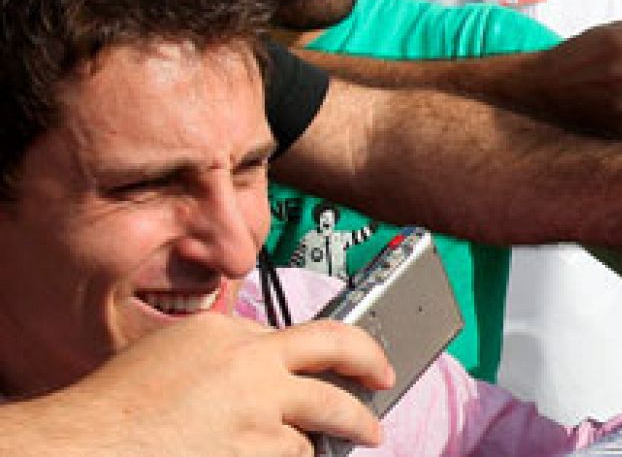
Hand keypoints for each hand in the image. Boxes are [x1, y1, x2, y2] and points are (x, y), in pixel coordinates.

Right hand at [18, 313, 391, 454]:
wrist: (83, 448)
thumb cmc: (112, 410)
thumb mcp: (172, 353)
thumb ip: (226, 350)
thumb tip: (267, 362)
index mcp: (228, 332)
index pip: (302, 334)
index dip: (333, 352)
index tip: (352, 360)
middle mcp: (252, 365)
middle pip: (341, 355)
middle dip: (372, 369)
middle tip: (382, 387)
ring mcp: (258, 413)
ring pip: (316, 427)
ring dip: (316, 442)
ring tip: (331, 448)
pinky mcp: (257, 454)